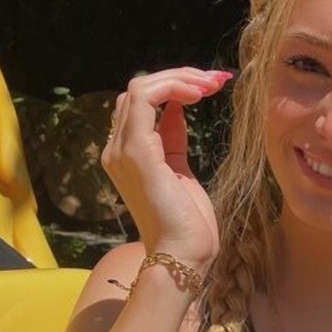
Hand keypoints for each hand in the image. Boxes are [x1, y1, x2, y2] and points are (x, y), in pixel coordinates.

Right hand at [101, 67, 230, 270]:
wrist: (183, 254)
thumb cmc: (187, 222)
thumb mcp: (180, 170)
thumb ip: (173, 139)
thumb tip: (177, 109)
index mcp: (125, 154)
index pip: (139, 103)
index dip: (173, 87)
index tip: (208, 87)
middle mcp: (116, 149)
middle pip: (138, 90)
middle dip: (180, 77)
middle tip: (215, 81)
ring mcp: (122, 150)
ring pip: (140, 88)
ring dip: (179, 78)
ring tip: (210, 84)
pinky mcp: (136, 152)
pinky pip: (146, 99)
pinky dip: (173, 88)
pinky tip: (199, 94)